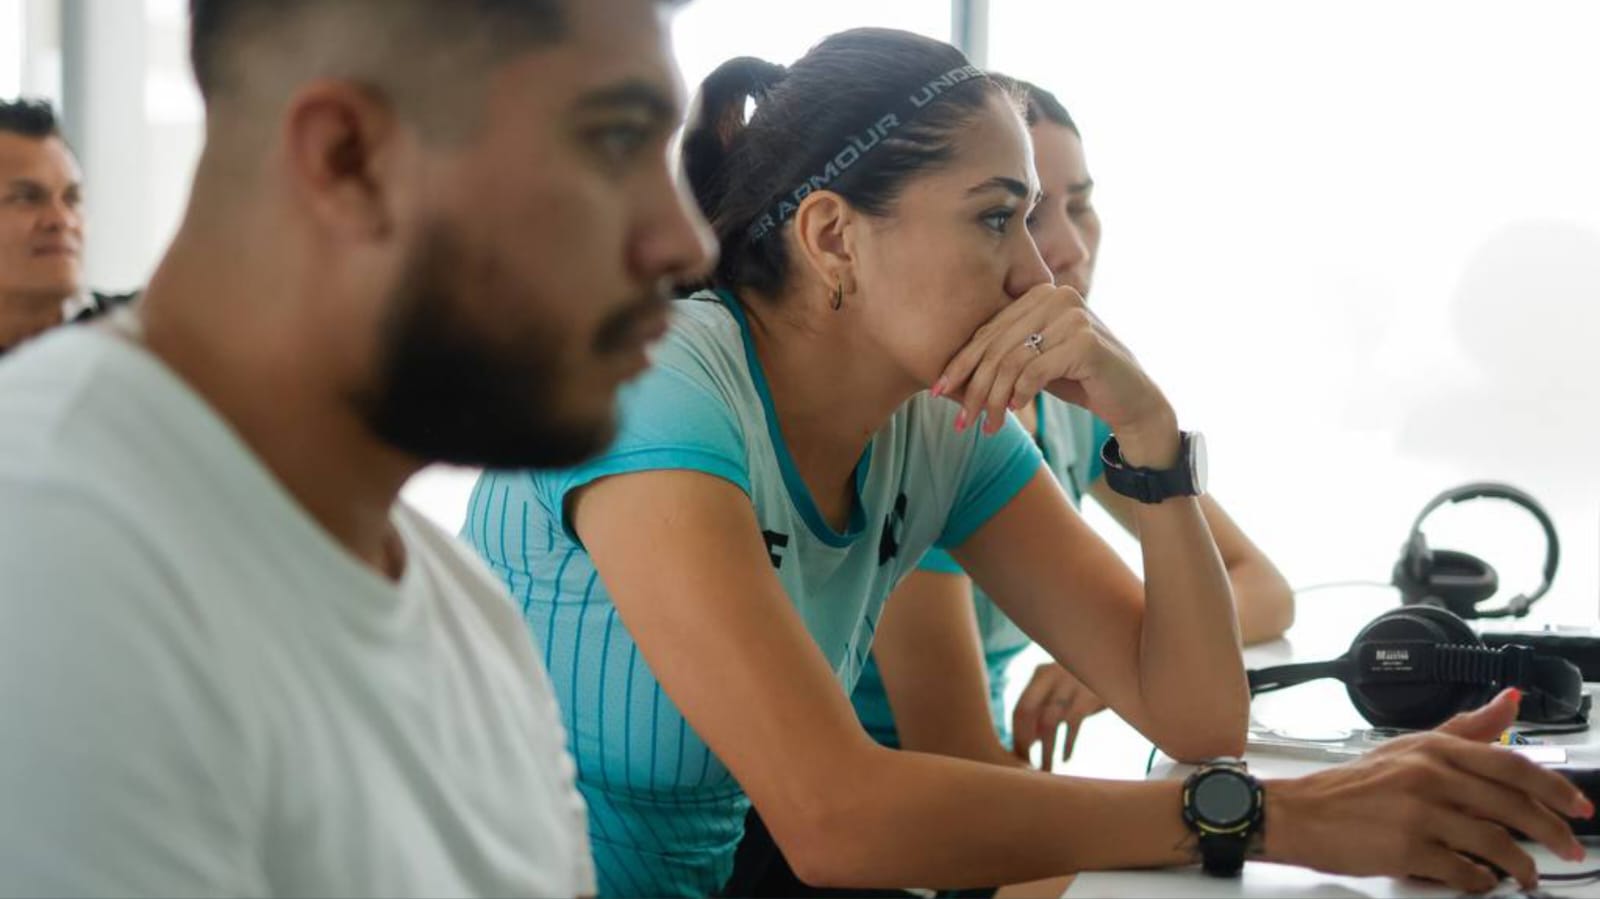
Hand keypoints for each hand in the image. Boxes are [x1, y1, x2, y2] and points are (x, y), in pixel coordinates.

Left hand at [933, 284, 1177, 466]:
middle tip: (961, 421)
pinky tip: (1016, 411)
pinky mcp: (1085, 342)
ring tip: (987, 426)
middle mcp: (1056, 296)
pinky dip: (1020, 394)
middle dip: (974, 388)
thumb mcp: (1036, 362)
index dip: (961, 363)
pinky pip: (1035, 372)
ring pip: (1012, 362)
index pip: (989, 330)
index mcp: (1040, 293)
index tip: (938, 391)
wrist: (1133, 400)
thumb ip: (1004, 356)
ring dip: (994, 400)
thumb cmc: (1080, 380)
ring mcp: (1073, 316)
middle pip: (997, 346)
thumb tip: (951, 374)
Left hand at [1011, 663, 1106, 771]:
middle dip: (1023, 741)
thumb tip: (1026, 744)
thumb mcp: (1063, 692)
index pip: (1020, 708)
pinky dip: (1067, 744)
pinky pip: (1072, 724)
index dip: (1017, 735)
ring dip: (1045, 750)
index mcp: (1041, 674)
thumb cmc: (1088, 685)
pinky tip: (1065, 758)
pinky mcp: (1090, 694)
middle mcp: (1052, 675)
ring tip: (1046, 769)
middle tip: (1027, 766)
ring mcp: (1070, 683)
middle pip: (1026, 711)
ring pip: (1048, 722)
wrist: (1125, 664)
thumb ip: (1044, 711)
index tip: (1019, 757)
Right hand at [1264, 689, 1592, 893]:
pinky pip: (1463, 870)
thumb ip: (1465, 728)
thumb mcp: (1409, 747)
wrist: (1299, 814)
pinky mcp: (1407, 848)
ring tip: (1527, 875)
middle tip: (1570, 850)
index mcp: (1433, 749)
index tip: (1578, 806)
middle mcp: (1429, 775)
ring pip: (1495, 842)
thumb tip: (1510, 700)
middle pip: (1512, 805)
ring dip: (1521, 866)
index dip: (1554, 787)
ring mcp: (1418, 813)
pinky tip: (1480, 881)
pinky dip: (1480, 881)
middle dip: (1552, 833)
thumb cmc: (1353, 786)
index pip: (1510, 763)